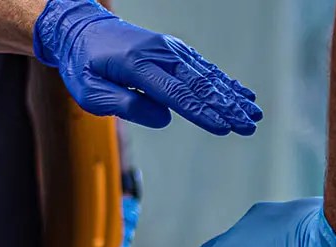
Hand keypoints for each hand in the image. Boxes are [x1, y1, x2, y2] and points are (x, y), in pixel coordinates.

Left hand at [33, 0, 261, 135]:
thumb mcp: (90, 93)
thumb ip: (125, 106)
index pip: (176, 93)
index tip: (224, 127)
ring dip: (232, 96)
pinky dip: (225, 82)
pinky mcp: (174, 51)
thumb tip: (164, 118)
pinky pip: (203, 68)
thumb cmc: (83, 66)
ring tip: (254, 115)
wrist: (81, 30)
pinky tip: (243, 94)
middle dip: (226, 107)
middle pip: (199, 84)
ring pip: (207, 75)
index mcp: (138, 65)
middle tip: (249, 126)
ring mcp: (170, 50)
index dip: (201, 112)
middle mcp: (160, 53)